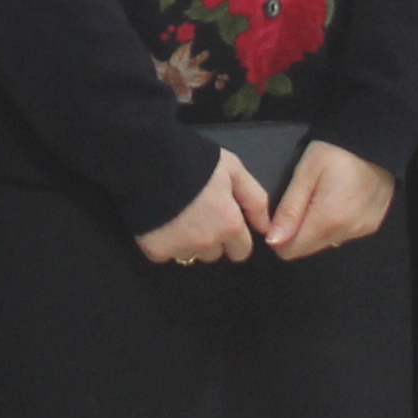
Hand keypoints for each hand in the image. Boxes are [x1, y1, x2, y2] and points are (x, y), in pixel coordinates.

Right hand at [138, 149, 271, 266]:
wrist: (150, 160)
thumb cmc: (196, 161)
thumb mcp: (234, 169)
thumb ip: (255, 200)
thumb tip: (266, 227)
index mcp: (229, 226)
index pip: (241, 251)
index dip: (235, 237)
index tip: (224, 222)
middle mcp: (208, 243)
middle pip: (215, 254)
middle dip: (210, 240)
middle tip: (198, 214)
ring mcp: (180, 249)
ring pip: (190, 256)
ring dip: (187, 243)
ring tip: (178, 216)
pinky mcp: (155, 250)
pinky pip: (164, 255)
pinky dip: (163, 243)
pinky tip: (160, 221)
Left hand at [263, 141, 397, 257]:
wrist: (375, 140)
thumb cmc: (337, 151)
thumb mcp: (306, 172)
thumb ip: (289, 209)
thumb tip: (274, 240)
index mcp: (327, 220)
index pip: (290, 251)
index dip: (278, 237)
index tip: (281, 216)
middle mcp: (347, 232)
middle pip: (308, 249)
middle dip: (297, 232)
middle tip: (302, 201)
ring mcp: (362, 230)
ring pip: (325, 242)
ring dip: (317, 227)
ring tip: (321, 197)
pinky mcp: (371, 225)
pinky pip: (343, 234)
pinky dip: (335, 223)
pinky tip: (338, 200)